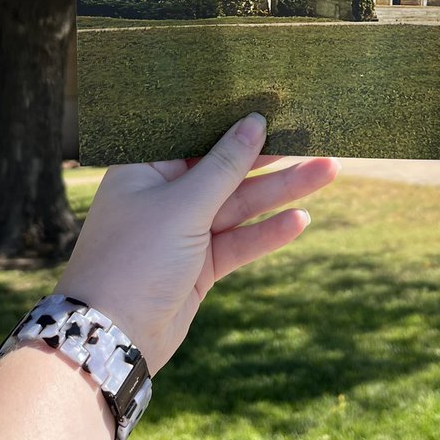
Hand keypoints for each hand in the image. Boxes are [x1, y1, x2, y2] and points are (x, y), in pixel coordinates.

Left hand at [54, 114, 339, 373]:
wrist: (111, 336)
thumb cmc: (134, 259)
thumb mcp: (183, 205)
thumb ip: (225, 165)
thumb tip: (255, 122)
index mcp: (145, 168)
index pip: (196, 134)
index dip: (235, 120)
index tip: (276, 102)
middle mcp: (164, 195)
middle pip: (225, 169)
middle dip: (270, 157)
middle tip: (315, 137)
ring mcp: (182, 232)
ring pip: (239, 205)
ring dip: (281, 191)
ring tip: (328, 170)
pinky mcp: (198, 266)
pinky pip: (239, 241)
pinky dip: (267, 232)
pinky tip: (300, 219)